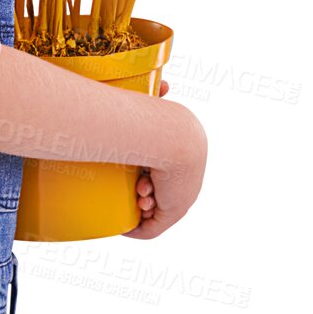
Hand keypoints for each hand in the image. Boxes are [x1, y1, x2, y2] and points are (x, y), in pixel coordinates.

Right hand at [124, 84, 207, 239]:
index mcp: (187, 159)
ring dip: (139, 206)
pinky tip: (124, 224)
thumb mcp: (156, 107)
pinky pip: (152, 229)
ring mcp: (182, 199)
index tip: (137, 173)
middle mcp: (188, 181)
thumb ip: (158, 93)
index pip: (165, 174)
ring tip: (137, 192)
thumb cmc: (160, 117)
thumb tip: (166, 84)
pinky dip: (136, 228)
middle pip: (161, 194)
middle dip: (141, 190)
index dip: (146, 175)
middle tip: (136, 184)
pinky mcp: (174, 213)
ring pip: (156, 211)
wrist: (173, 137)